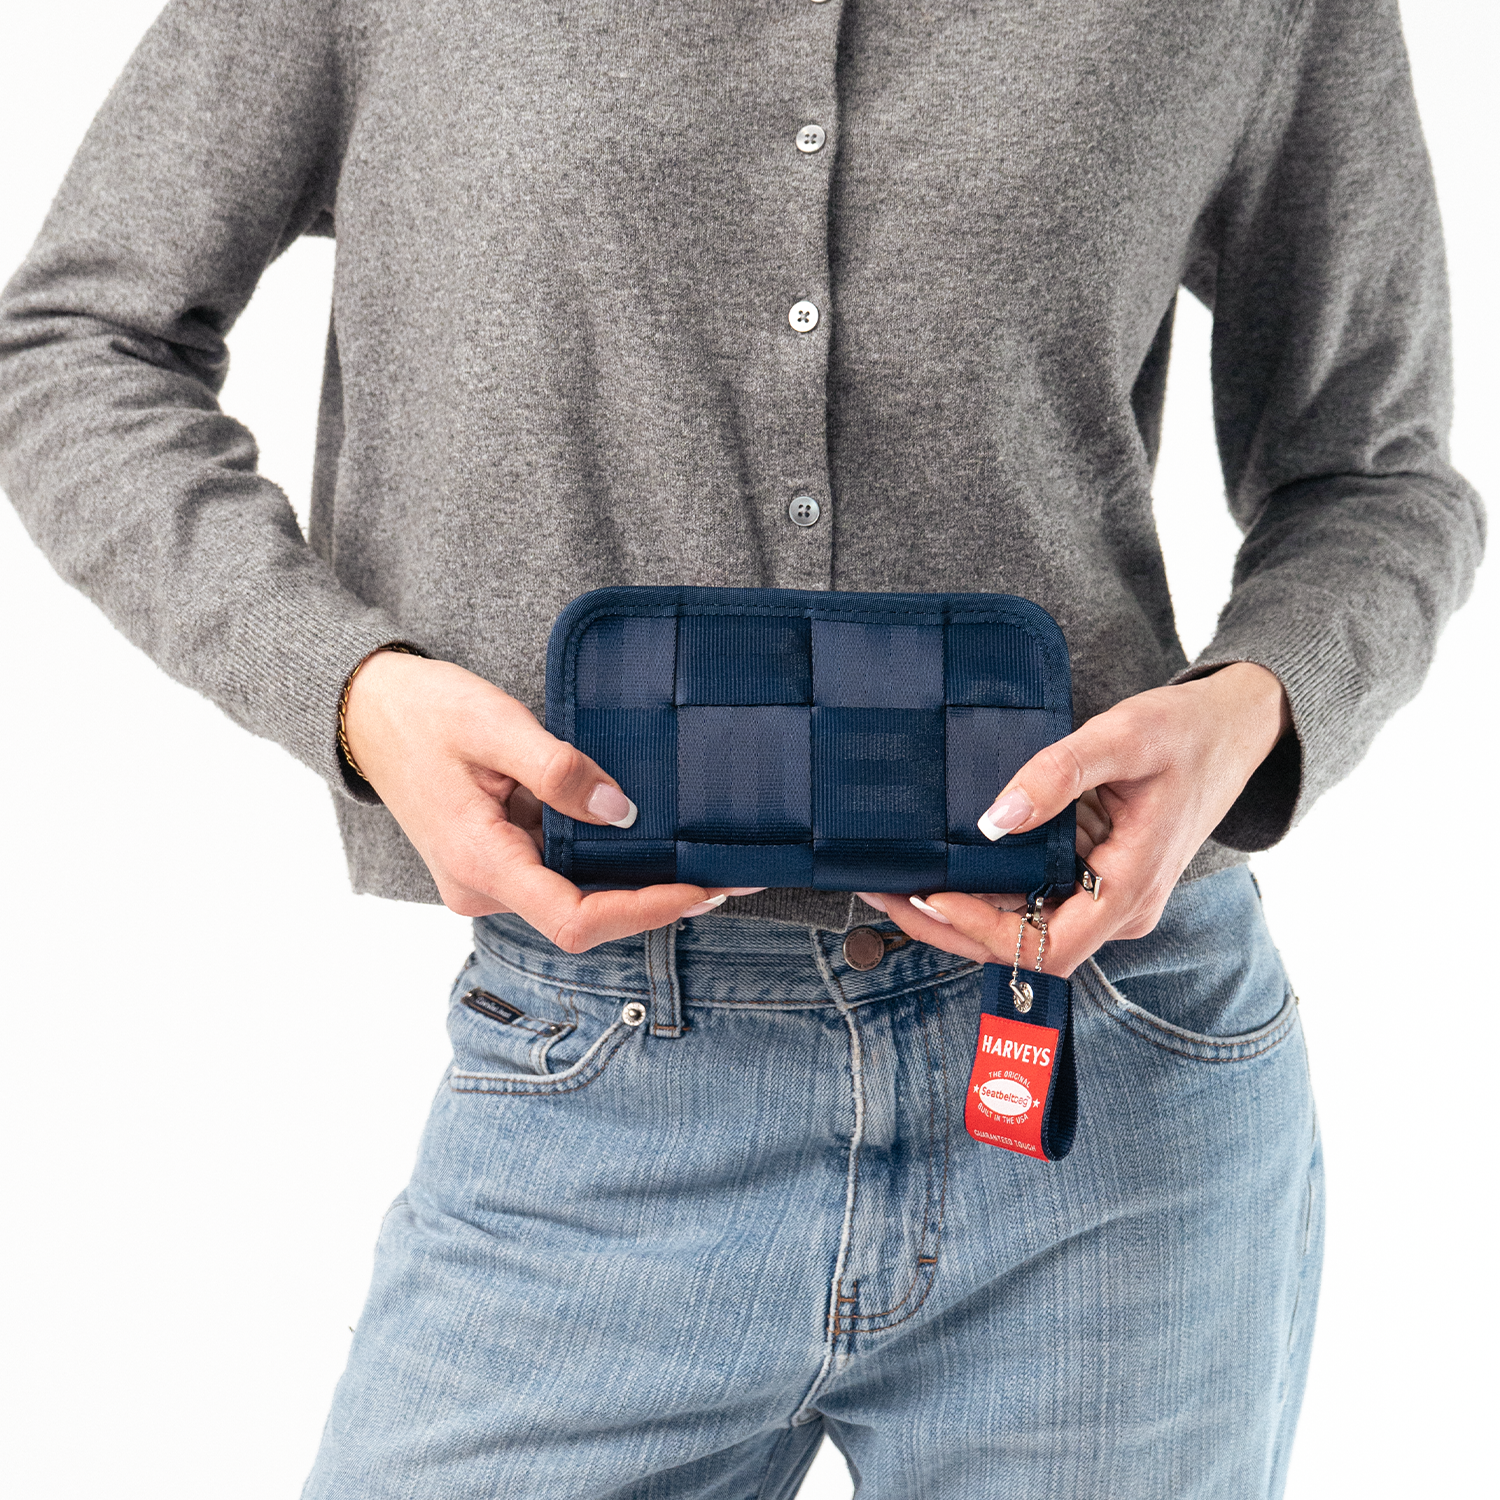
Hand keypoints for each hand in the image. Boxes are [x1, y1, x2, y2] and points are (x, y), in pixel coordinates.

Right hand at [342, 651, 761, 950]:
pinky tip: (648, 840)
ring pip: (573, 898)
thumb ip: (559, 770)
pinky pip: (558, 874)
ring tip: (702, 861)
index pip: (575, 919)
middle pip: (582, 917)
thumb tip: (621, 810)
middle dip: (653, 902)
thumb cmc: (423, 712)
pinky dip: (604, 863)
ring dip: (633, 884)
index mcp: (479, 863)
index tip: (700, 889)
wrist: (366, 711)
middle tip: (725, 878)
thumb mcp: (495, 725)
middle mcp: (482, 887)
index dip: (643, 912)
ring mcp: (486, 879)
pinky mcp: (495, 862)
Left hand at [857, 663, 1290, 976]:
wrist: (1234, 729)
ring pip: (1023, 928)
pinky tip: (940, 863)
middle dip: (949, 928)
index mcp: (1130, 890)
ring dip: (959, 912)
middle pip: (1022, 948)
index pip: (1045, 947)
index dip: (981, 931)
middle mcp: (1116, 910)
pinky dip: (985, 889)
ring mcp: (1105, 898)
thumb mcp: (1124, 736)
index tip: (929, 895)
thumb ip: (1059, 773)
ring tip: (894, 880)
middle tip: (884, 893)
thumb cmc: (1186, 732)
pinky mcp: (1094, 879)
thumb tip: (996, 816)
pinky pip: (1033, 899)